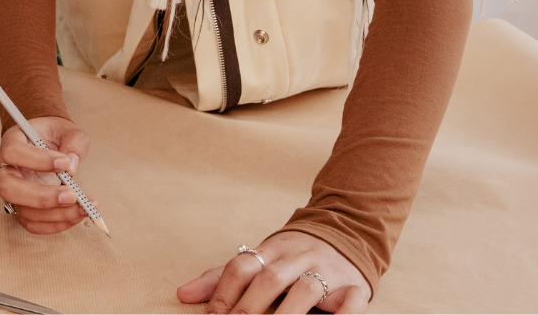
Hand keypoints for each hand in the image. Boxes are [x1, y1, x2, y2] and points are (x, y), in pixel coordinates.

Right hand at [0, 115, 91, 234]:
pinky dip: (56, 224)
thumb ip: (74, 144)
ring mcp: (12, 192)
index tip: (65, 163)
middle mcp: (5, 169)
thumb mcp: (68, 131)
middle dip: (42, 196)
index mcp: (12, 142)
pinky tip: (76, 216)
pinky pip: (33, 224)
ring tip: (84, 208)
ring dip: (56, 214)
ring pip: (24, 211)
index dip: (37, 160)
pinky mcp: (22, 208)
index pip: (13, 152)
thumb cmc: (54, 136)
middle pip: (8, 188)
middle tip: (72, 195)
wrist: (49, 145)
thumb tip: (72, 168)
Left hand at [177, 231, 369, 313]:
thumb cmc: (294, 256)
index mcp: (272, 249)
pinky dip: (344, 314)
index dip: (225, 292)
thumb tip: (182, 295)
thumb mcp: (260, 260)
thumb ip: (223, 279)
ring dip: (287, 314)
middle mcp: (298, 256)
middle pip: (271, 278)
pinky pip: (353, 299)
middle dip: (250, 306)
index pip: (242, 266)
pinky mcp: (355, 285)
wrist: (349, 231)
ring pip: (307, 289)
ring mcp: (327, 270)